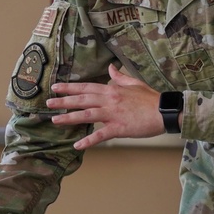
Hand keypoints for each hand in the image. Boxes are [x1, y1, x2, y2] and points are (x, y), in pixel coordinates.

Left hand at [46, 64, 163, 148]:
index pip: (86, 87)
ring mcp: (113, 114)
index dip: (70, 87)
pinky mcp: (119, 128)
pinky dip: (89, 140)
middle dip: (63, 101)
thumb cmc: (151, 98)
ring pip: (87, 115)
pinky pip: (101, 134)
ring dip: (69, 118)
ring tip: (55, 121)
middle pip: (82, 100)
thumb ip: (120, 76)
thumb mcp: (134, 83)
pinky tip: (77, 145)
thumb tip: (111, 68)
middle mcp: (109, 100)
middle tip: (48, 103)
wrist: (165, 111)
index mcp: (112, 89)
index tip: (56, 87)